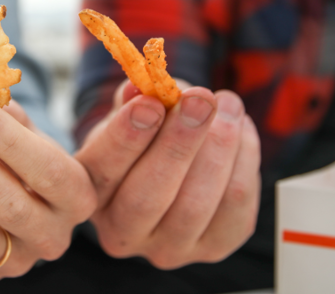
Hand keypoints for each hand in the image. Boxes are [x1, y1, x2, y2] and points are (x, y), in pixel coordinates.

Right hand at [75, 80, 260, 268]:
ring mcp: (168, 248)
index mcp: (90, 195)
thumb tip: (139, 87)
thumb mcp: (129, 111)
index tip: (150, 103)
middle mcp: (123, 232)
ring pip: (196, 204)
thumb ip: (132, 99)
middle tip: (200, 101)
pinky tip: (241, 129)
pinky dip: (244, 161)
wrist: (171, 165)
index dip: (126, 136)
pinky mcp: (213, 248)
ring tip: (228, 104)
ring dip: (218, 147)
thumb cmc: (144, 134)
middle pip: (148, 196)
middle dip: (178, 143)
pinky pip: (235, 208)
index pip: (103, 171)